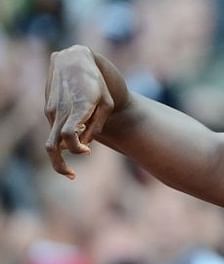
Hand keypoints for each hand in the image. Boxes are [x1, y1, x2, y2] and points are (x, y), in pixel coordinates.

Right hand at [44, 45, 114, 178]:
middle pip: (53, 146)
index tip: (86, 152)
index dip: (76, 150)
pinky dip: (63, 136)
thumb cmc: (99, 83)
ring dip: (64, 150)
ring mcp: (52, 109)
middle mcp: (61, 110)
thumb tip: (84, 143)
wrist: (76, 59)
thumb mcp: (106, 103)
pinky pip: (54, 128)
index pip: (69, 136)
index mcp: (78, 107)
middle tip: (71, 176)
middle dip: (60, 165)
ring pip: (52, 138)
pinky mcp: (48, 108)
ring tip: (78, 156)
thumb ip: (96, 124)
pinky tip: (77, 131)